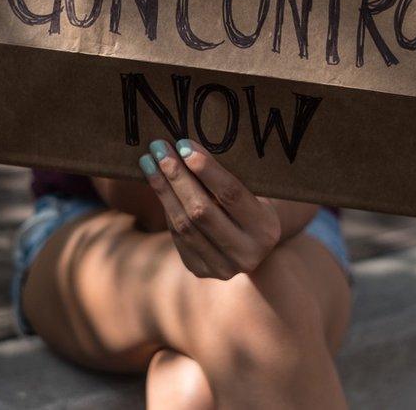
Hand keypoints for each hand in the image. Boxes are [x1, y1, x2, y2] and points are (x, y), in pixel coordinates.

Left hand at [139, 139, 281, 279]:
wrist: (255, 242)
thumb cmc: (253, 202)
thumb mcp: (253, 190)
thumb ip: (226, 177)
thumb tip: (185, 148)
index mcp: (266, 229)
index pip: (231, 194)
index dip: (206, 169)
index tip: (184, 145)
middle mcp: (247, 254)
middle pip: (201, 211)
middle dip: (177, 177)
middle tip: (159, 149)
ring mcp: (223, 268)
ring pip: (184, 225)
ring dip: (163, 190)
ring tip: (149, 163)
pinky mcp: (201, 271)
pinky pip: (177, 236)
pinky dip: (167, 207)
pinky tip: (158, 185)